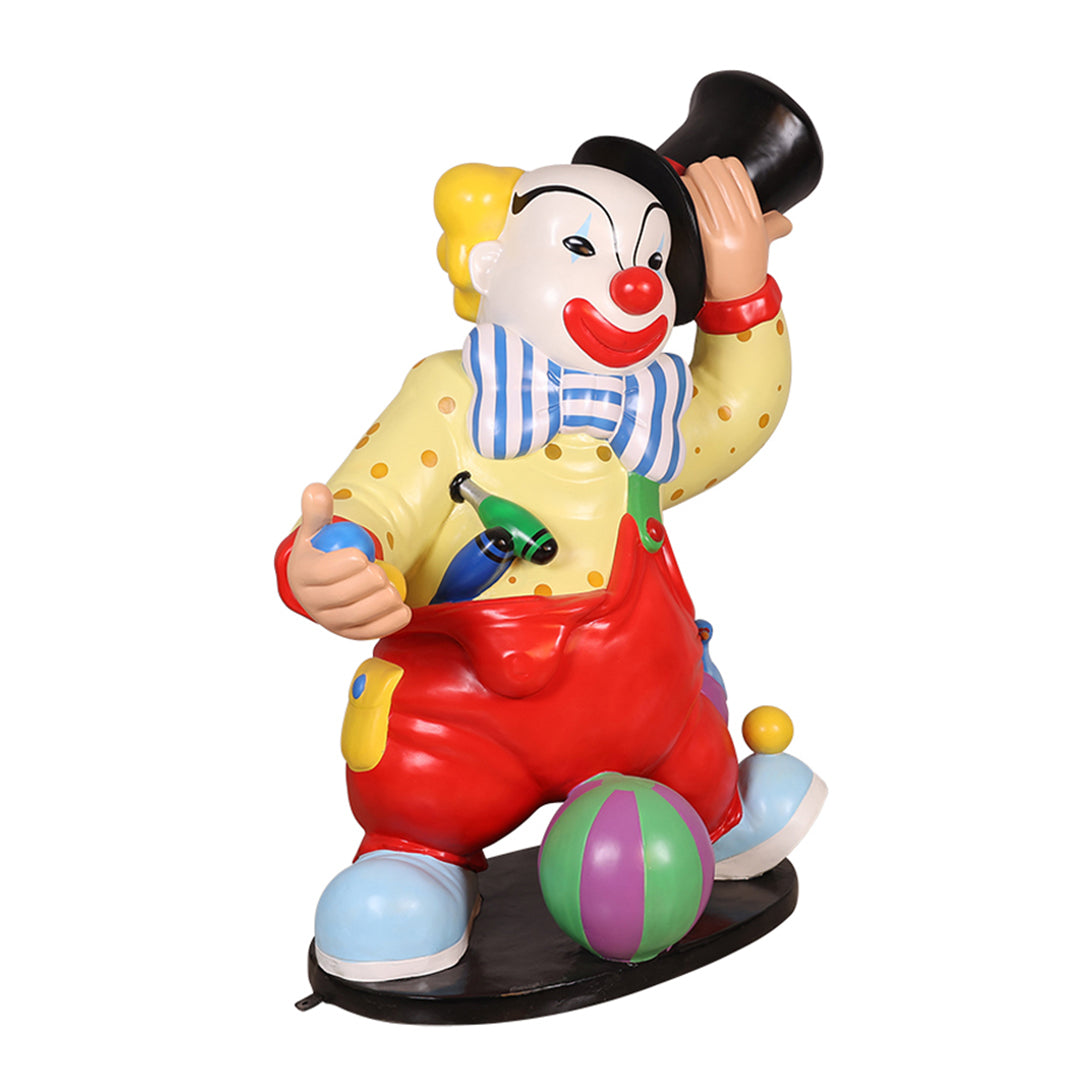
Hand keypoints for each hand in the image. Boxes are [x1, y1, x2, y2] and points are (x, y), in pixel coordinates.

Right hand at [286, 483, 411, 639]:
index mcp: (302, 577)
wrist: (320, 587)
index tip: (363, 555)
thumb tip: (317, 490)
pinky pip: (379, 629)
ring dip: (387, 595)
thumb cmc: (321, 554)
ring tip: (388, 584)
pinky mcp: (351, 635)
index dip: (352, 561)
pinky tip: (400, 605)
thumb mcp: (315, 531)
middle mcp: (313, 605)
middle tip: (379, 569)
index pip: (328, 572)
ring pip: (367, 612)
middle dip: (374, 577)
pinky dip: (395, 617)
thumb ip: (317, 511)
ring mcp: (333, 624)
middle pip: (351, 593)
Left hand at [682, 156, 791, 302]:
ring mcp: (723, 229)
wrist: (735, 302)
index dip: (717, 167)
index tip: (709, 179)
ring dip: (687, 180)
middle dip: (699, 172)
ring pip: (699, 179)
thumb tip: (784, 222)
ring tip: (684, 193)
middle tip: (693, 185)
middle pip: (713, 169)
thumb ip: (773, 227)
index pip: (733, 168)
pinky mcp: (703, 238)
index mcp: (754, 215)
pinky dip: (678, 193)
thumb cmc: (745, 273)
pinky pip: (688, 199)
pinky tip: (676, 200)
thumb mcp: (762, 244)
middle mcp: (741, 220)